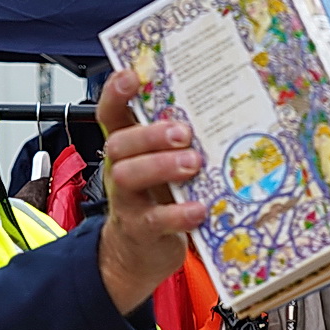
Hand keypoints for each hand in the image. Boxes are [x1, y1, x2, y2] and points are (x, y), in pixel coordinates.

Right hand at [96, 70, 207, 313]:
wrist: (140, 253)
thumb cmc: (157, 198)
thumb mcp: (162, 164)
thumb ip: (177, 140)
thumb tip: (218, 106)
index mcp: (127, 147)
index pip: (110, 113)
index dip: (115, 93)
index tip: (132, 76)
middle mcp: (120, 170)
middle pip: (119, 143)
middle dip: (150, 134)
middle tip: (183, 132)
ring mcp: (127, 201)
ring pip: (129, 177)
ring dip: (162, 167)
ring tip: (193, 164)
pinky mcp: (142, 230)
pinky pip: (155, 220)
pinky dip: (178, 214)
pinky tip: (199, 208)